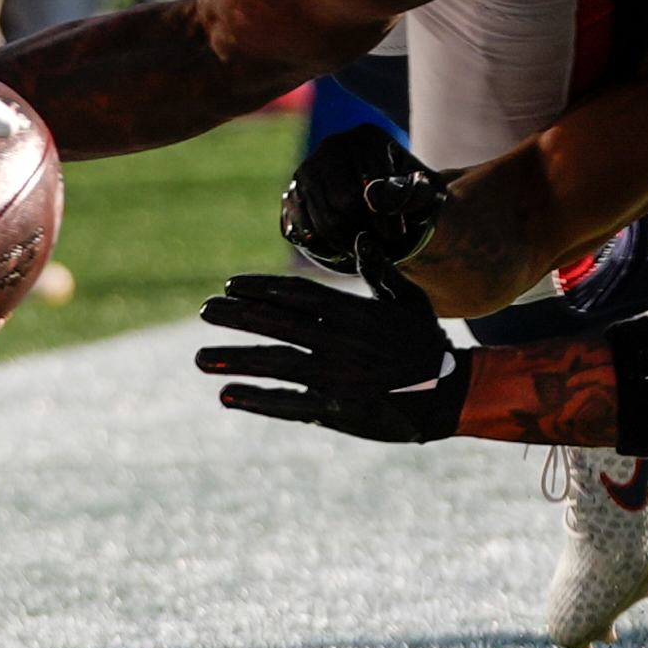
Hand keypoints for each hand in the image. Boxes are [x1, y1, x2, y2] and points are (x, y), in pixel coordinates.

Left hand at [198, 241, 468, 441]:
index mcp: (354, 313)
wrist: (448, 392)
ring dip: (234, 359)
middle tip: (203, 311)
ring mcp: (336, 377)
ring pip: (275, 363)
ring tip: (199, 358)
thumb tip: (362, 238)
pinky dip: (256, 399)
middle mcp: (340, 342)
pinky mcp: (335, 409)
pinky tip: (226, 394)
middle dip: (237, 316)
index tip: (229, 285)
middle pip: (277, 324)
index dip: (260, 289)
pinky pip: (289, 404)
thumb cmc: (425, 341)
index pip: (297, 295)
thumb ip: (379, 271)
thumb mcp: (408, 298)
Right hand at [280, 123, 447, 274]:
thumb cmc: (406, 190)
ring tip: (366, 240)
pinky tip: (345, 240)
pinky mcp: (292, 193)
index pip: (373, 186)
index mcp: (368, 137)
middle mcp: (333, 146)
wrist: (380, 193)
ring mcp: (308, 169)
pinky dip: (327, 245)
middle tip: (380, 238)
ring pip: (325, 221)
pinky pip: (306, 230)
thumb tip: (375, 200)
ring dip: (349, 241)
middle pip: (346, 204)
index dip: (386, 218)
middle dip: (367, 229)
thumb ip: (413, 193)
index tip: (395, 233)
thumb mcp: (424, 189)